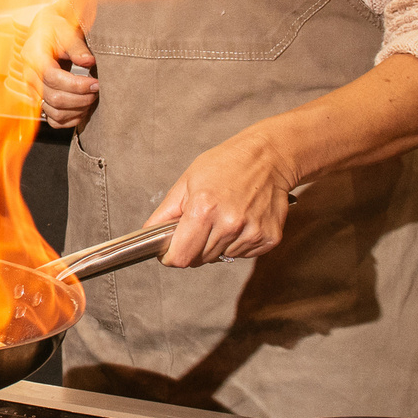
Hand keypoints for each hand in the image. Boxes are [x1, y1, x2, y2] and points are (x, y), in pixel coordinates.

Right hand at [23, 8, 96, 128]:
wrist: (46, 32)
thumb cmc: (56, 29)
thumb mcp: (67, 31)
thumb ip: (77, 47)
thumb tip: (89, 62)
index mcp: (34, 56)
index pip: (52, 77)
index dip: (76, 84)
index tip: (95, 83)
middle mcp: (30, 76)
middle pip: (54, 97)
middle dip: (81, 98)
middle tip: (97, 89)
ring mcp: (34, 90)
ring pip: (54, 112)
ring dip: (77, 110)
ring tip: (92, 98)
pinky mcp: (40, 100)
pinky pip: (53, 120)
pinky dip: (70, 119)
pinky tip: (83, 109)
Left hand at [144, 133, 295, 265]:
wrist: (267, 157)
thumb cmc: (226, 164)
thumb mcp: (187, 181)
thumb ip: (165, 213)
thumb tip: (149, 235)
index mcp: (204, 209)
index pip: (181, 257)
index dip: (171, 256)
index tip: (170, 252)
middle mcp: (229, 223)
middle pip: (200, 260)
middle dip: (195, 247)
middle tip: (203, 222)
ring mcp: (251, 232)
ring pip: (221, 258)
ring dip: (217, 244)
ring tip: (225, 216)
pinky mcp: (269, 238)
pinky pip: (243, 254)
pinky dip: (238, 243)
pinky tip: (242, 220)